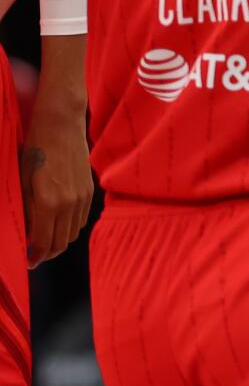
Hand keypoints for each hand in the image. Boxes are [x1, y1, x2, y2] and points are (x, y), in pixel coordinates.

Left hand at [21, 105, 89, 267]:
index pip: (44, 243)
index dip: (35, 256)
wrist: (61, 124)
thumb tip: (27, 232)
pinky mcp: (90, 190)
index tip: (27, 261)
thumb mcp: (22, 181)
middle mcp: (69, 204)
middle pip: (61, 243)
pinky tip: (58, 221)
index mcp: (48, 204)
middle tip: (34, 255)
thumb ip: (27, 210)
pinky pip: (81, 218)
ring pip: (73, 232)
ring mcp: (83, 198)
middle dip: (47, 253)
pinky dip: (70, 226)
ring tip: (46, 239)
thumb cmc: (34, 149)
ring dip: (59, 240)